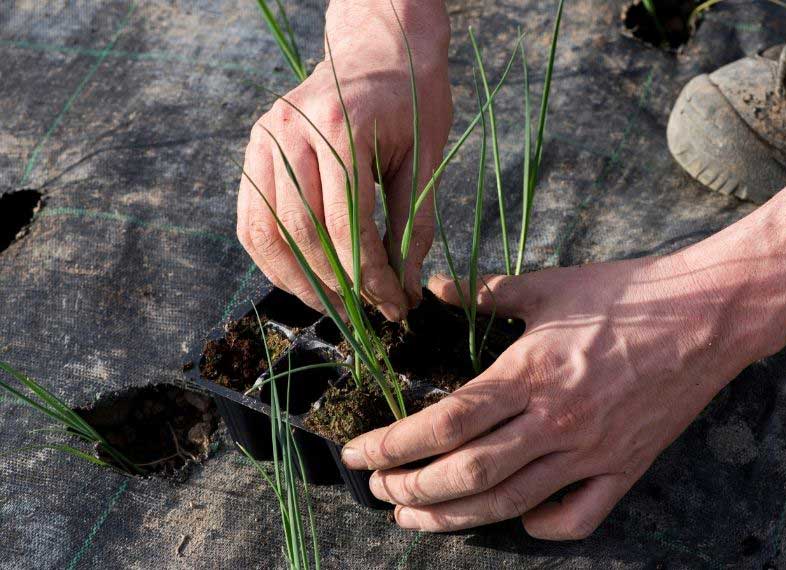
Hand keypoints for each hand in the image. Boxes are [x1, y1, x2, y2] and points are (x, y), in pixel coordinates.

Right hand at [237, 0, 451, 320]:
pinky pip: (251, 219)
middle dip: (338, 285)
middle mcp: (292, 129)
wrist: (380, 49)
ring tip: (335, 306)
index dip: (370, 275)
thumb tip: (404, 289)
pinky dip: (273, 258)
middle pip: (304, 232)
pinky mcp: (255, 149)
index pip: (348, 223)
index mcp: (341, 126)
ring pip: (268, 232)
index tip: (394, 305)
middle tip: (368, 312)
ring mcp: (265, 137)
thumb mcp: (426, 158)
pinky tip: (302, 279)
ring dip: (299, 281)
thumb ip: (413, 224)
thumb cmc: (411, 101)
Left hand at [340, 253, 769, 538]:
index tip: (358, 453)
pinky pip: (580, 515)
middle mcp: (556, 422)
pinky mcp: (627, 467)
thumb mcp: (549, 285)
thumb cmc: (626, 294)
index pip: (445, 422)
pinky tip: (515, 521)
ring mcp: (593, 451)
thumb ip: (486, 292)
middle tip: (378, 491)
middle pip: (467, 473)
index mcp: (530, 374)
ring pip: (511, 502)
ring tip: (414, 519)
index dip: (393, 444)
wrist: (708, 313)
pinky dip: (542, 525)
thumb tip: (433, 289)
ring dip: (454, 518)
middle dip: (411, 490)